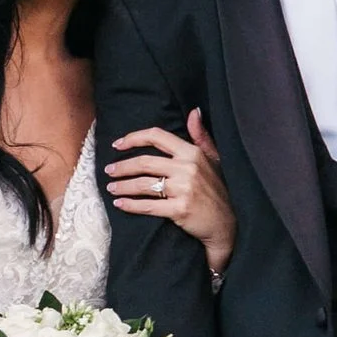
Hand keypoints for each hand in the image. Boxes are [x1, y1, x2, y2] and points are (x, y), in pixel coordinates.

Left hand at [104, 110, 236, 274]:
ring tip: (111, 188)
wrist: (228, 224)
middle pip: (144, 162)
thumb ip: (201, 136)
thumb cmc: (218, 190)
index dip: (133, 138)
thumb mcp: (214, 159)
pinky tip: (120, 203)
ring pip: (143, 183)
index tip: (117, 145)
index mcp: (192, 152)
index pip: (156, 136)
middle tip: (109, 171)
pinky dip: (130, 205)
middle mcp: (188, 168)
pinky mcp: (180, 210)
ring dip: (122, 185)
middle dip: (122, 166)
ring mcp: (184, 189)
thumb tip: (194, 112)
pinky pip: (148, 205)